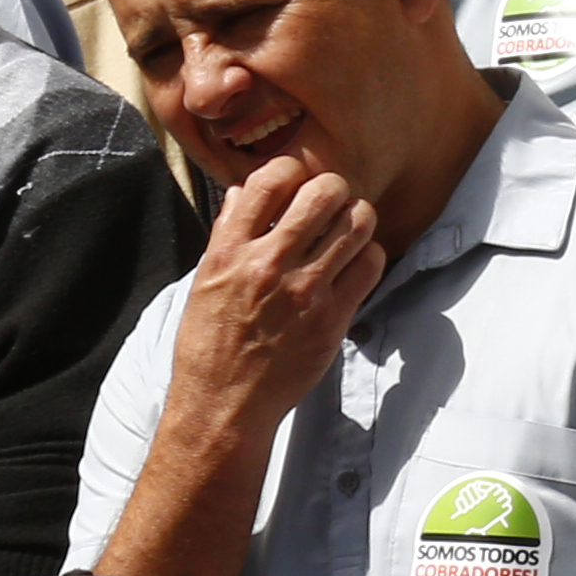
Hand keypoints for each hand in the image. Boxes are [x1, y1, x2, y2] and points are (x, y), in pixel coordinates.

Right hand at [168, 165, 384, 437]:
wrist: (225, 404)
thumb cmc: (210, 344)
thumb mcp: (203, 282)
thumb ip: (228, 233)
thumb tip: (244, 192)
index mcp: (229, 251)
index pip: (270, 179)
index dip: (291, 171)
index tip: (295, 184)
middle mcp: (268, 264)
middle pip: (325, 192)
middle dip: (332, 190)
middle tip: (328, 205)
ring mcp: (305, 290)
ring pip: (358, 221)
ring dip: (356, 218)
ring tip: (345, 231)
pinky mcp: (334, 317)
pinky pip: (371, 262)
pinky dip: (368, 255)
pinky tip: (353, 264)